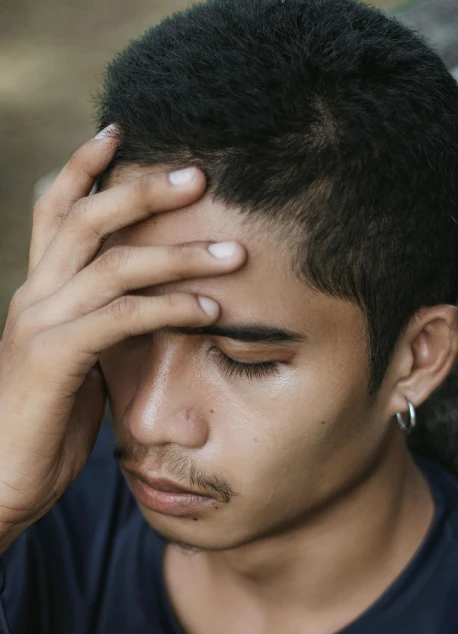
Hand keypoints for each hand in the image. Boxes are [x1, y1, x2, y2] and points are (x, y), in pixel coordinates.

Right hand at [0, 127, 245, 551]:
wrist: (6, 479)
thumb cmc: (50, 421)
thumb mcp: (78, 361)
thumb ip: (101, 324)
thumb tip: (145, 308)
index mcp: (39, 290)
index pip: (55, 211)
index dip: (84, 168)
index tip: (120, 131)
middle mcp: (34, 295)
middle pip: (87, 219)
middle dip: (143, 190)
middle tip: (200, 175)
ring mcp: (39, 323)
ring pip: (113, 265)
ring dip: (179, 254)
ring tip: (234, 253)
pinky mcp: (53, 359)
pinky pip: (119, 318)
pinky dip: (168, 307)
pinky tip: (209, 308)